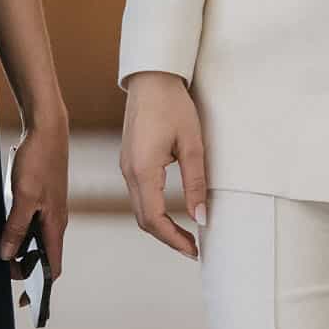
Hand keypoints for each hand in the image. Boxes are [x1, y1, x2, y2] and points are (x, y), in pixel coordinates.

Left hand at [0, 115, 69, 280]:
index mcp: (56, 224)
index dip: (40, 287)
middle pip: (43, 255)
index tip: (24, 302)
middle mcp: (56, 220)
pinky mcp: (42, 197)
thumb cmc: (38, 160)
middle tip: (0, 271)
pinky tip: (2, 228)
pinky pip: (31, 223)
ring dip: (20, 249)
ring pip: (36, 238)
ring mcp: (49, 208)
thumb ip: (15, 227)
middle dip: (25, 268)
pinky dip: (19, 232)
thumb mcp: (22, 196)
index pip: (53, 267)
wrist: (47, 128)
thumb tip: (7, 256)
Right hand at [118, 71, 207, 259]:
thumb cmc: (173, 105)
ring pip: (139, 208)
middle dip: (168, 237)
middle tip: (193, 248)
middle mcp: (129, 172)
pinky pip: (139, 194)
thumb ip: (196, 183)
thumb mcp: (192, 144)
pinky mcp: (129, 161)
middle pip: (144, 219)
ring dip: (160, 225)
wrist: (151, 77)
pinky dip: (154, 210)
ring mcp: (126, 166)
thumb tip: (201, 216)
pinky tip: (171, 212)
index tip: (194, 250)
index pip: (154, 219)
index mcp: (143, 170)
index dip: (174, 239)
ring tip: (186, 234)